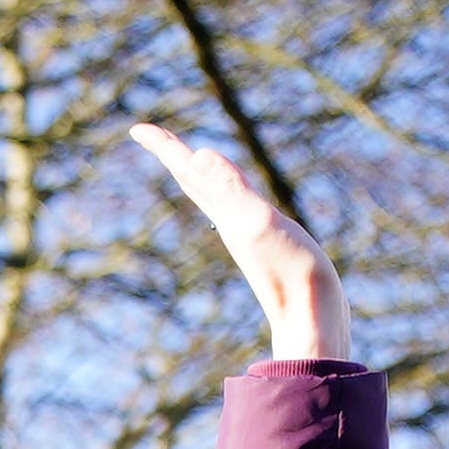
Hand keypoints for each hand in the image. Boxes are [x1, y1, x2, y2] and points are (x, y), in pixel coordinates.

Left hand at [128, 121, 350, 367]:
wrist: (311, 320)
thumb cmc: (289, 271)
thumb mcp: (256, 223)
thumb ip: (230, 191)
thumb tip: (197, 156)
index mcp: (225, 211)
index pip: (189, 171)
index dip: (165, 146)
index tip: (137, 128)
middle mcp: (230, 222)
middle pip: (194, 182)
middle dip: (175, 156)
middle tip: (152, 136)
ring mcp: (247, 235)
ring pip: (214, 197)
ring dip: (199, 176)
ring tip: (188, 160)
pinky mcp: (268, 246)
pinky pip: (239, 211)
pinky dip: (231, 197)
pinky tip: (233, 201)